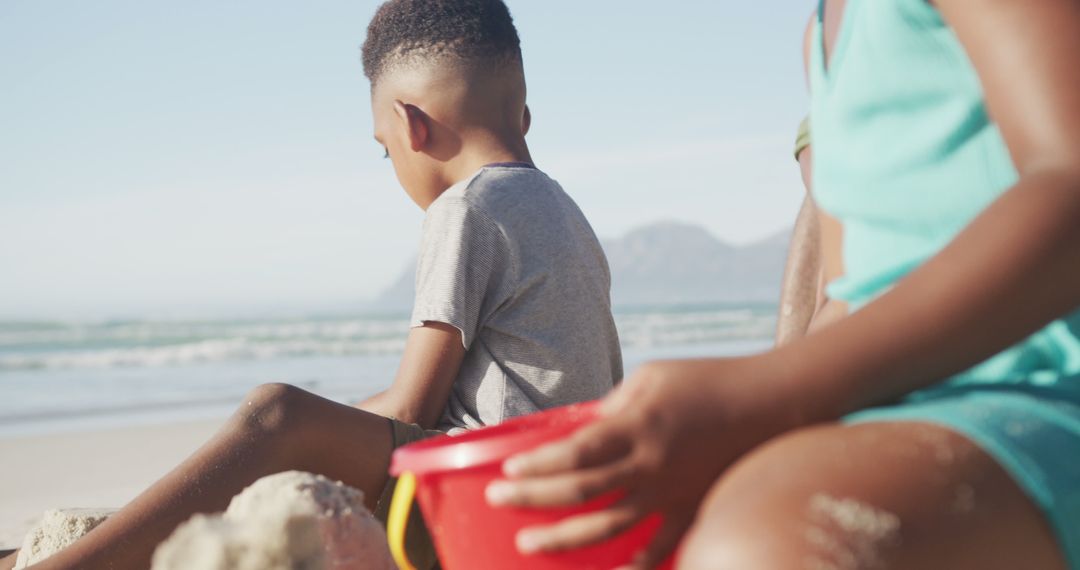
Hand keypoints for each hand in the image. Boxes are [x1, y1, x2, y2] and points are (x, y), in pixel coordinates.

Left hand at [485, 356, 798, 568]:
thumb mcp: (652, 377)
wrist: (774, 405)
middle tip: (498, 499)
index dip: (536, 464)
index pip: (573, 452)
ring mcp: (672, 495)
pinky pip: (657, 551)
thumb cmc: (708, 381)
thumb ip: (613, 406)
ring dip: (562, 541)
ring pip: (607, 529)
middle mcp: (649, 466)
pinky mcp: (693, 512)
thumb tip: (580, 427)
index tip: (507, 468)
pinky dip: (631, 568)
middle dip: (531, 499)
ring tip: (528, 546)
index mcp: (636, 426)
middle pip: (579, 492)